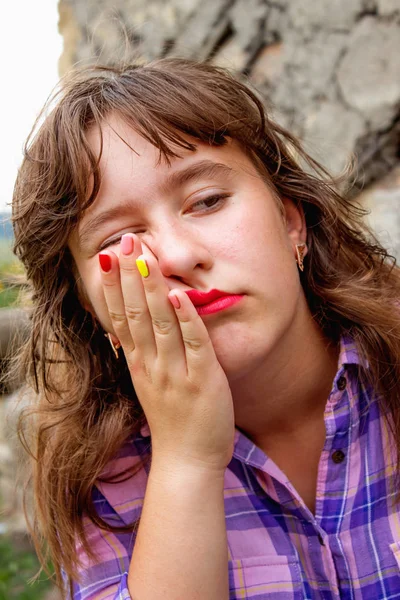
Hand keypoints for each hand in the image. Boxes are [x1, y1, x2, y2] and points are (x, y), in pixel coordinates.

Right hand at [99, 233, 234, 472]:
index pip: (120, 318)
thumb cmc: (173, 421)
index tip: (107, 257)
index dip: (112, 287)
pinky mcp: (202, 381)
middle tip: (124, 243)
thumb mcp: (151, 384)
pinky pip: (194, 345)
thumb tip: (133, 326)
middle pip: (135, 315)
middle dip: (129, 277)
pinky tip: (179, 295)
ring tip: (144, 259)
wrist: (187, 462)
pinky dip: (186, 319)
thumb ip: (144, 354)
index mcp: (139, 364)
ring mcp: (175, 374)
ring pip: (159, 324)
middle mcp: (152, 366)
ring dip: (150, 290)